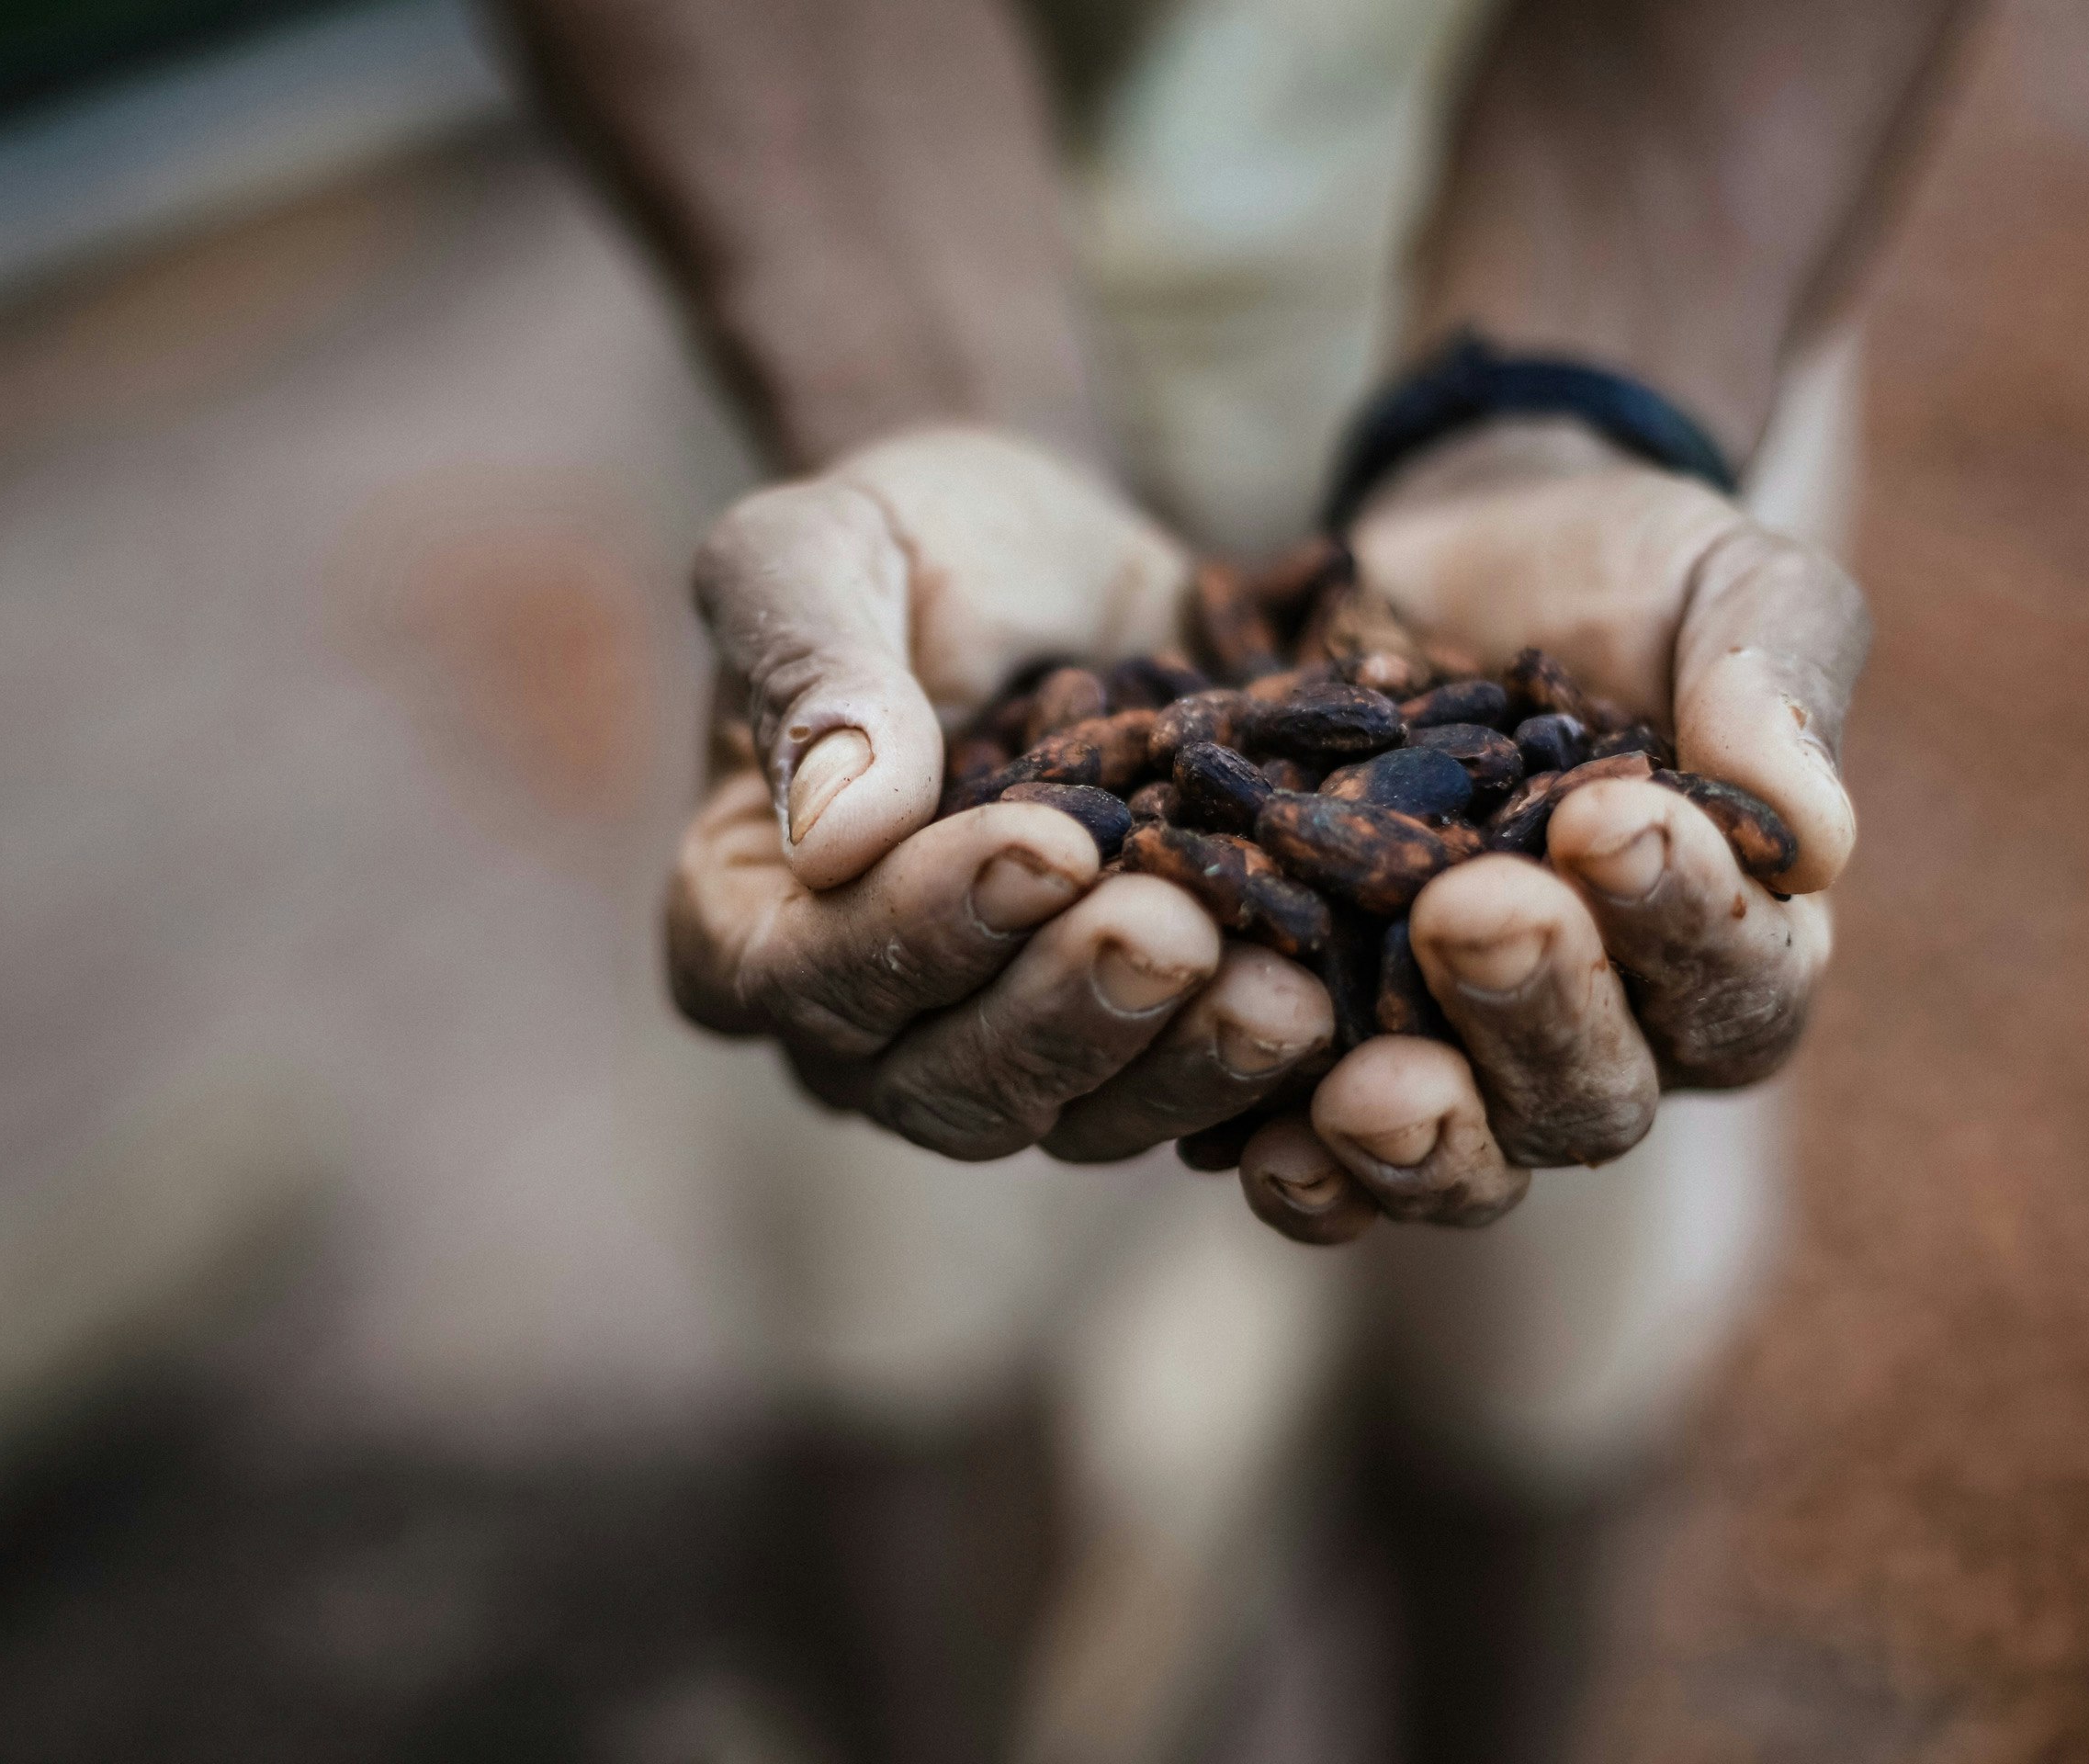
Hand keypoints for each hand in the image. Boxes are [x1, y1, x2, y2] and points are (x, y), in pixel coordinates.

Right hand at [667, 427, 1339, 1160]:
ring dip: (1180, 1062)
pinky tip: (1347, 1009)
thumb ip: (812, 670)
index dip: (921, 928)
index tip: (1044, 844)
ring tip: (1285, 989)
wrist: (1060, 564)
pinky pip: (1190, 1105)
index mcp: (741, 919)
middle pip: (945, 1083)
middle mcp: (860, 1027)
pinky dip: (1264, 1073)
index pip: (807, 973)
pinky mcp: (1131, 1052)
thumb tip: (835, 831)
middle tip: (1179, 927)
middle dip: (1069, 1010)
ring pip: (1077, 1117)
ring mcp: (1000, 1054)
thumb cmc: (910, 542)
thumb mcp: (826, 549)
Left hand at [1227, 417, 1867, 1242]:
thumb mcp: (1720, 586)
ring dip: (1419, 1132)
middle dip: (1535, 1010)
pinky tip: (1250, 1146)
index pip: (1734, 978)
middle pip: (1591, 1092)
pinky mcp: (1329, 1050)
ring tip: (1362, 1087)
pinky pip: (1320, 1157)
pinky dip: (1299, 1169)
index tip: (1609, 819)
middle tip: (1470, 910)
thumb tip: (1815, 841)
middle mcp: (1605, 1035)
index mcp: (1729, 943)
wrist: (1447, 557)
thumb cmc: (1624, 572)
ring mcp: (1458, 1059)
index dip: (1681, 916)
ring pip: (1463, 1154)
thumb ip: (1776, 687)